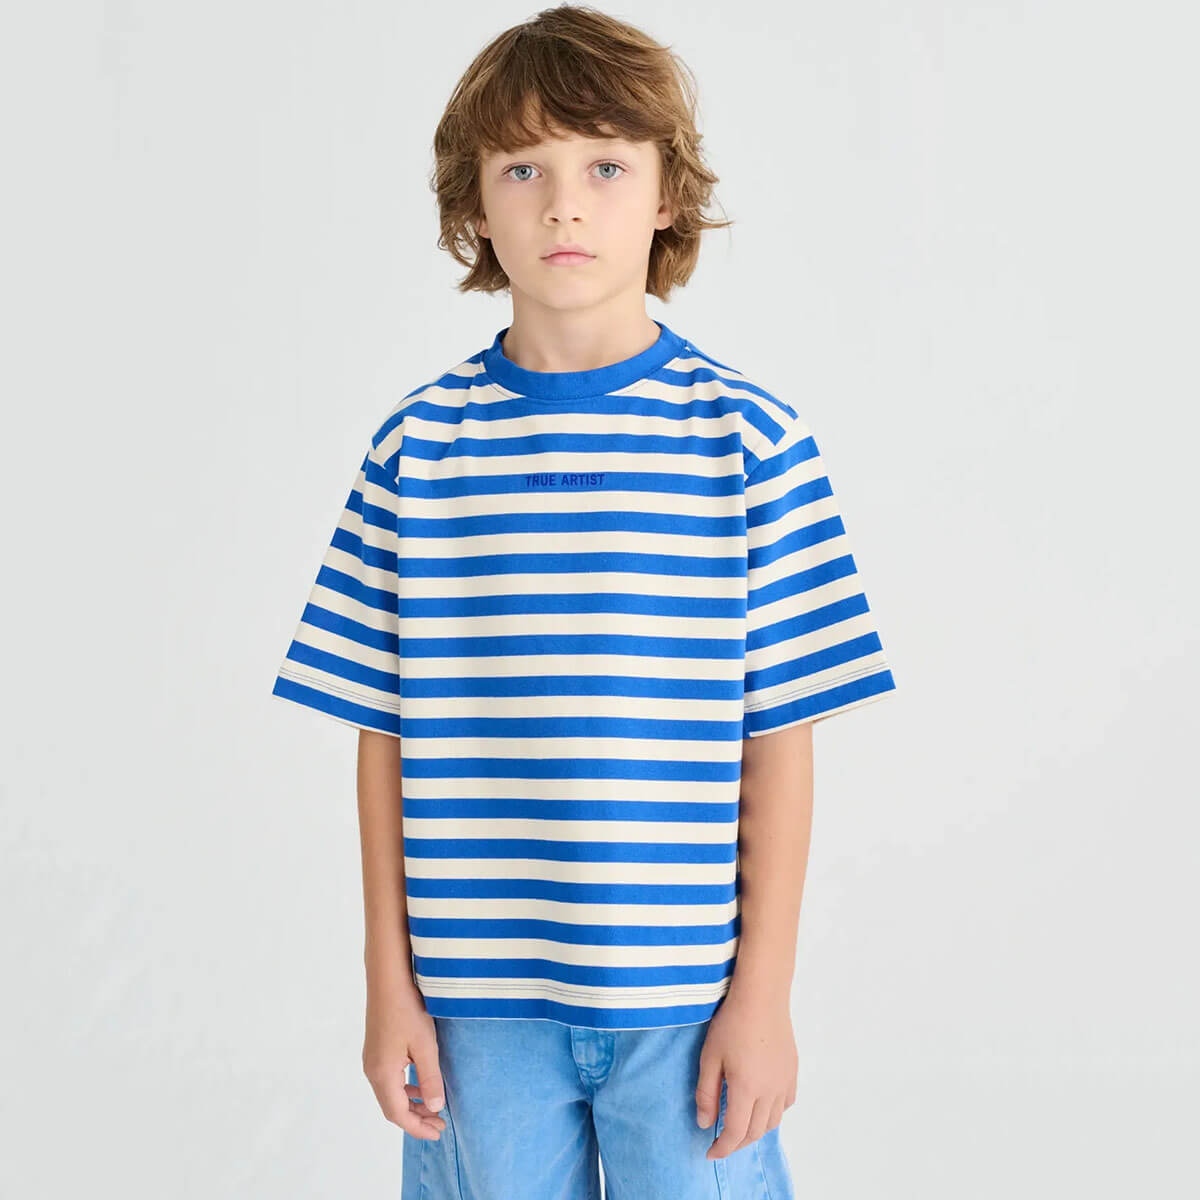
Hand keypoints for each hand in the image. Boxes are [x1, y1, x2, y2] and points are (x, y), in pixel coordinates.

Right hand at [362, 980, 447, 1141]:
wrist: (388, 980)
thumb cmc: (407, 1009)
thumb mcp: (425, 1046)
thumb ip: (430, 1079)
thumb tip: (434, 1108)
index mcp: (382, 1074)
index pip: (398, 1114)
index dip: (417, 1127)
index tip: (438, 1133)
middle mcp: (372, 1070)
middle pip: (392, 1107)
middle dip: (415, 1119)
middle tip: (439, 1124)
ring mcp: (372, 1059)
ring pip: (390, 1093)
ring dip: (411, 1103)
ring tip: (433, 1107)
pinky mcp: (376, 1049)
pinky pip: (389, 1079)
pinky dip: (405, 1088)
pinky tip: (420, 1083)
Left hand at [695, 991, 797, 1159]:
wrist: (762, 996)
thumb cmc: (731, 1022)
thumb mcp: (709, 1057)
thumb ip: (706, 1093)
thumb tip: (705, 1123)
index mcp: (747, 1089)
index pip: (736, 1132)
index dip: (723, 1147)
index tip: (710, 1153)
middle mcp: (770, 1091)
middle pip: (756, 1131)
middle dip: (738, 1143)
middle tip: (722, 1143)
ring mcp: (785, 1081)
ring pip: (773, 1121)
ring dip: (756, 1130)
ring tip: (740, 1126)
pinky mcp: (792, 1071)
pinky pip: (786, 1103)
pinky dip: (773, 1113)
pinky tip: (762, 1105)